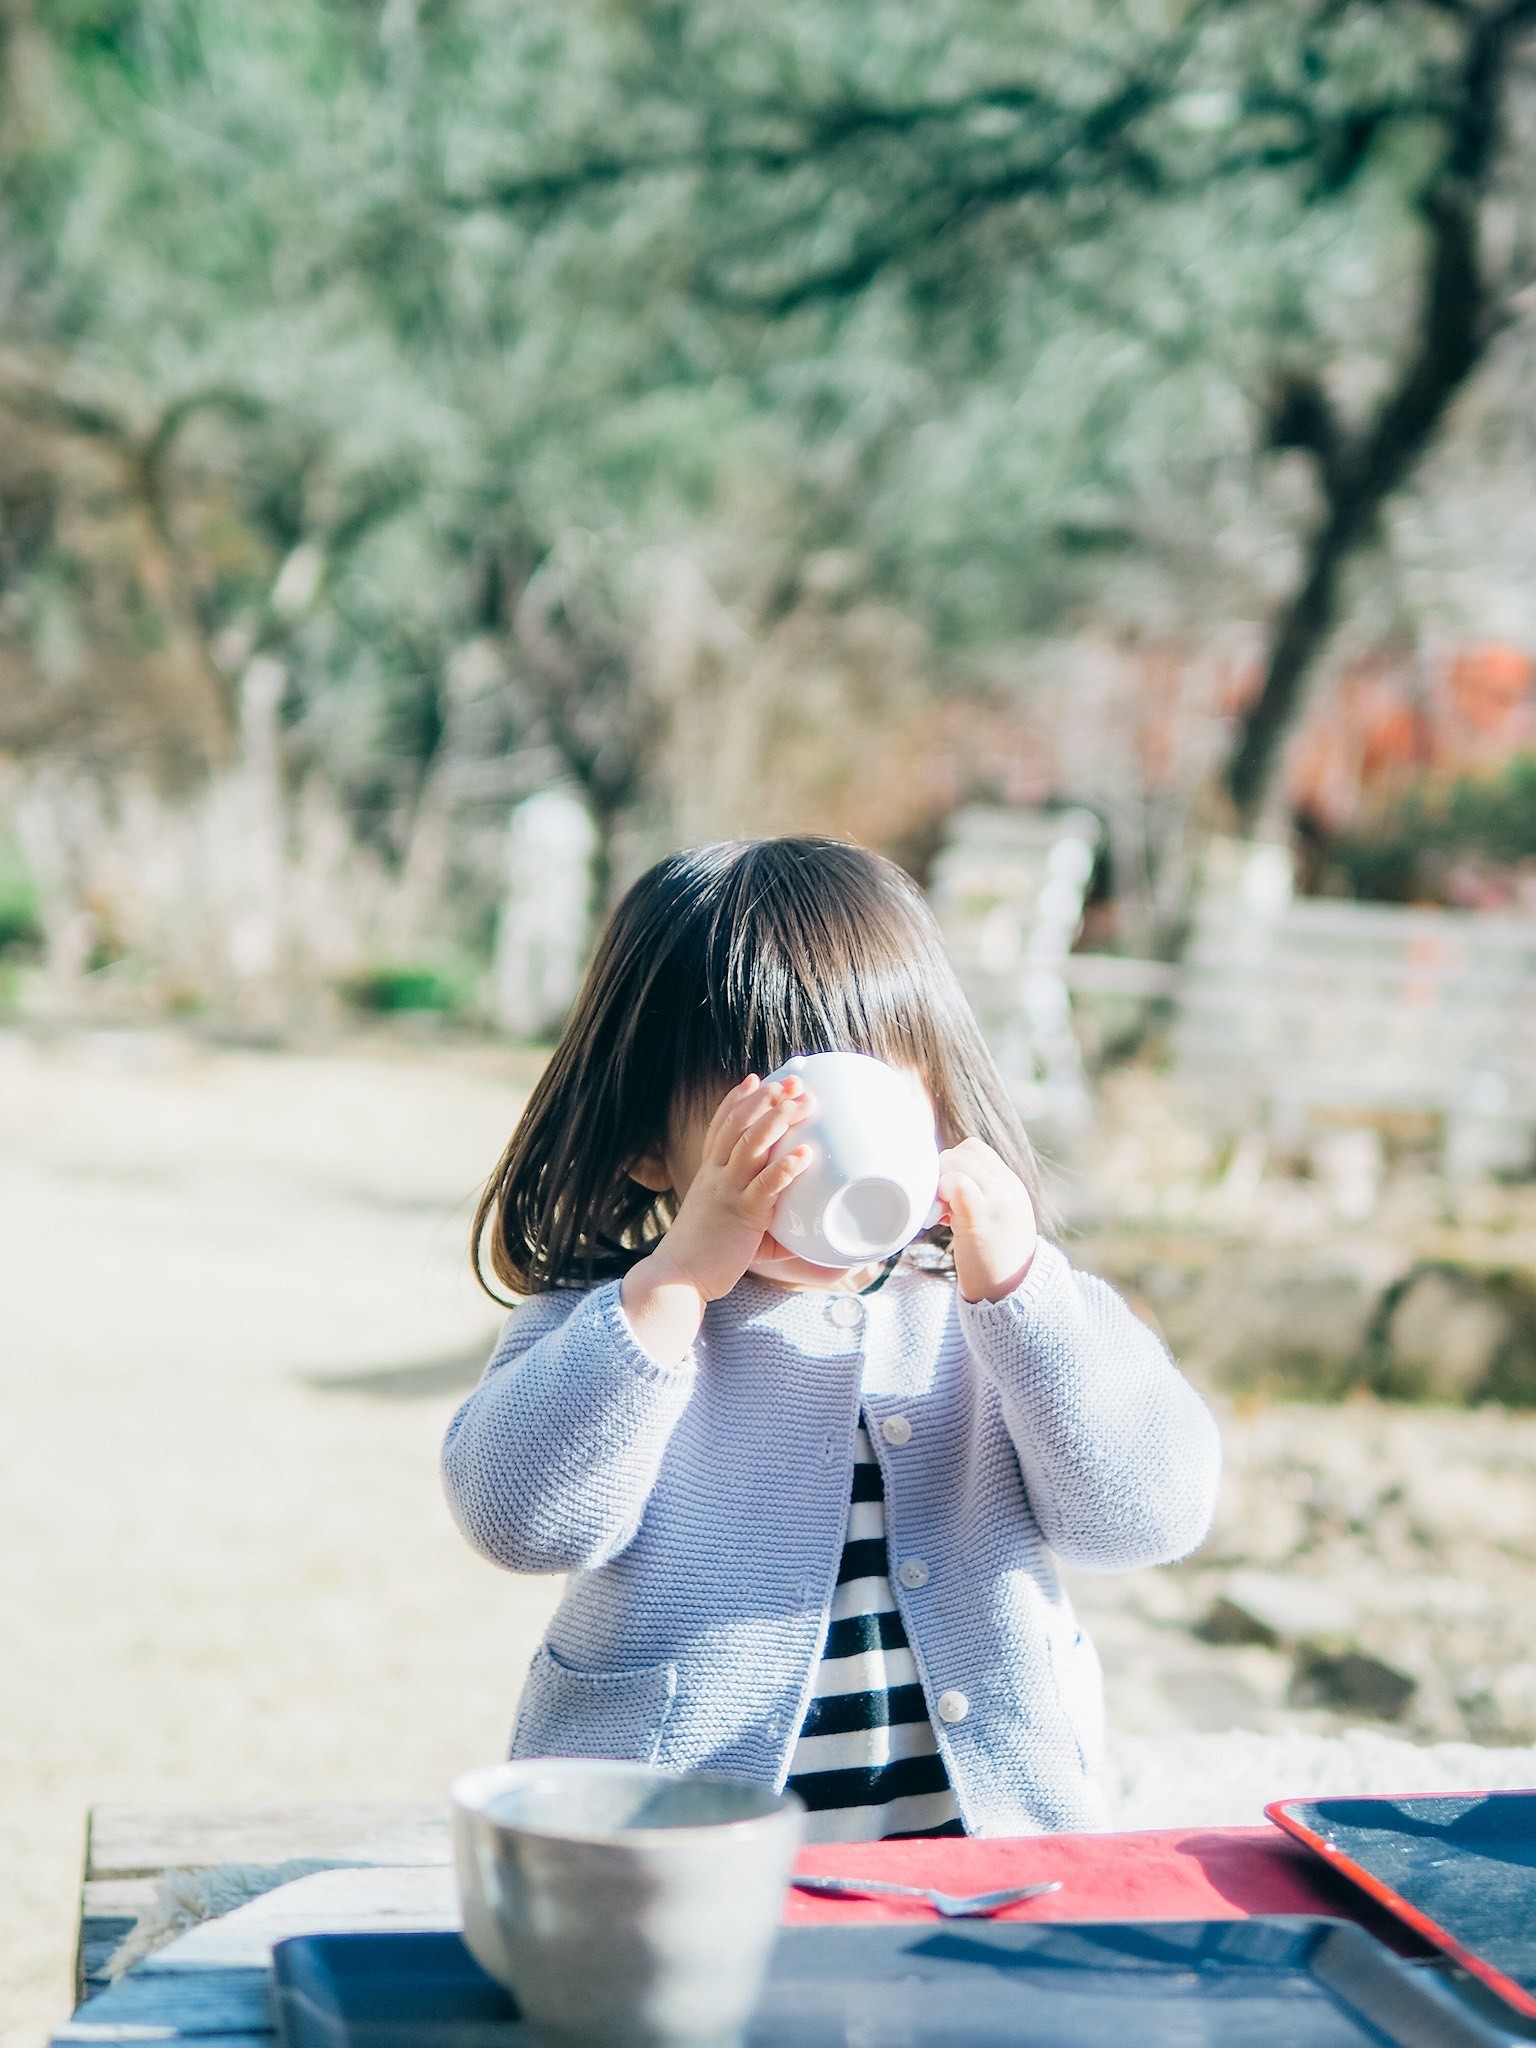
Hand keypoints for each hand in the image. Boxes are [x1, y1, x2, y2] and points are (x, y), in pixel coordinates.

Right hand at [621, 1076, 813, 1360]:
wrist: (675, 1278)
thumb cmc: (701, 1257)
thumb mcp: (725, 1224)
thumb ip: (755, 1217)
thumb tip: (796, 1228)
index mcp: (708, 1174)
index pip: (719, 1127)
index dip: (736, 1100)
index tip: (753, 1079)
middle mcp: (715, 1176)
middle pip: (739, 1125)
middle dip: (766, 1099)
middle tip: (791, 1083)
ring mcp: (727, 1192)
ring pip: (752, 1144)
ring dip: (778, 1120)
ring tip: (801, 1103)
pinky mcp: (742, 1214)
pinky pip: (766, 1185)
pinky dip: (786, 1166)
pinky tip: (805, 1153)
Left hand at [937, 1137, 1037, 1303]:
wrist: (1012, 1295)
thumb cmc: (995, 1261)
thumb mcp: (997, 1219)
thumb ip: (978, 1196)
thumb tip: (941, 1181)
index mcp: (1011, 1185)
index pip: (975, 1150)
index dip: (954, 1164)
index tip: (946, 1193)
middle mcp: (1008, 1187)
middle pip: (964, 1151)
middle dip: (942, 1172)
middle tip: (940, 1204)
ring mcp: (998, 1199)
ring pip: (955, 1162)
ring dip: (939, 1182)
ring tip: (942, 1213)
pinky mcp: (982, 1215)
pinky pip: (954, 1182)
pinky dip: (940, 1193)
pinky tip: (941, 1218)